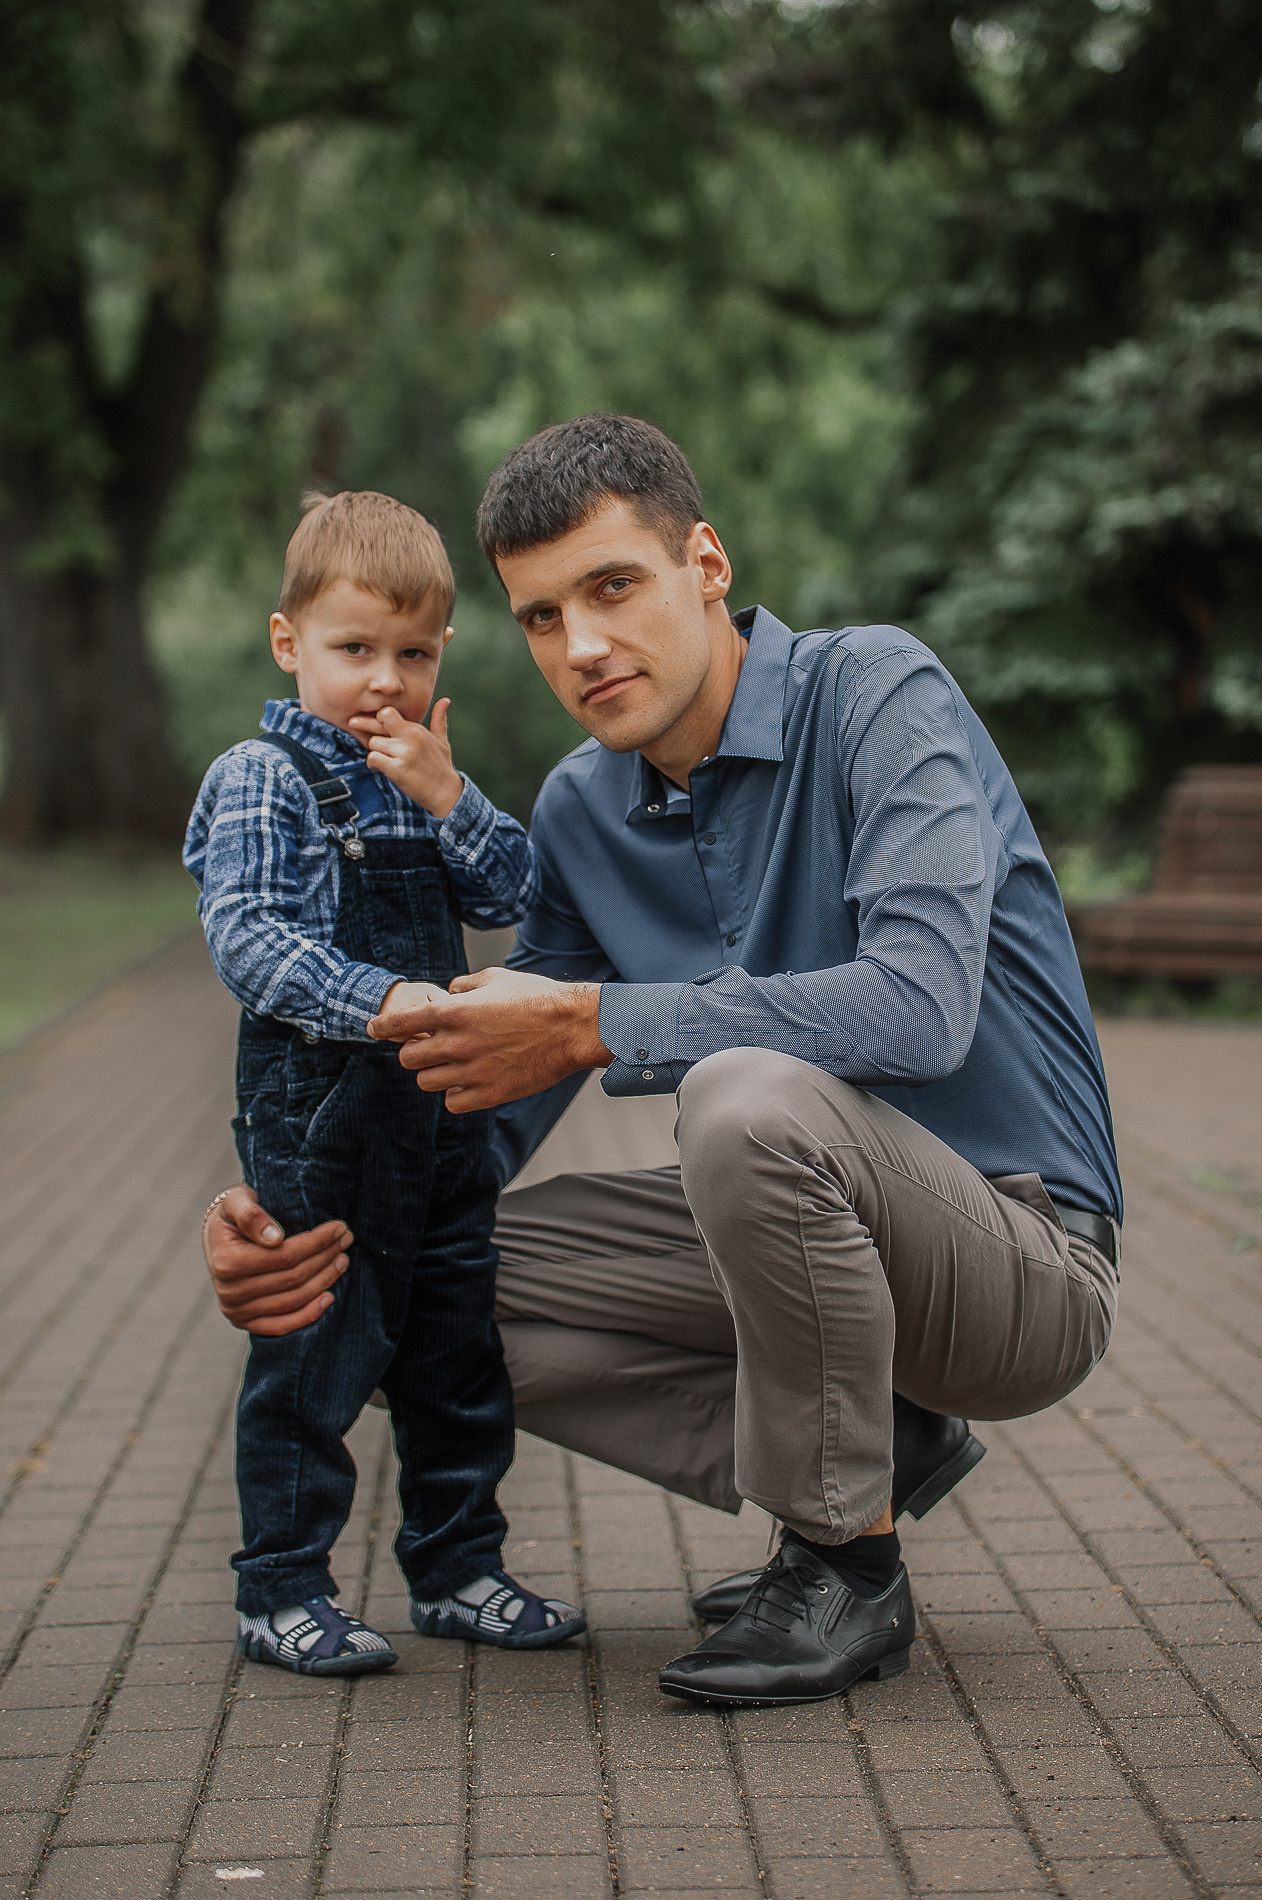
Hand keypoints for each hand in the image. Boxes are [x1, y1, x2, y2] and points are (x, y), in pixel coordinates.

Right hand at [203, 1184, 350, 1335]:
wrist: (217, 1238)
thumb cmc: (232, 1214)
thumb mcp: (235, 1201)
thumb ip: (251, 1215)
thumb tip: (275, 1238)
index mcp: (227, 1262)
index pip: (285, 1256)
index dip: (316, 1243)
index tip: (339, 1228)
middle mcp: (230, 1292)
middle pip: (293, 1278)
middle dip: (326, 1257)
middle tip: (347, 1240)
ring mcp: (237, 1312)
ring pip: (293, 1301)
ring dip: (324, 1281)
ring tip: (343, 1260)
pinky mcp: (246, 1323)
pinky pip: (282, 1325)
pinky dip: (309, 1314)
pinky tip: (329, 1296)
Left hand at [348, 703, 463, 818]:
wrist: (446, 793)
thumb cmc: (442, 767)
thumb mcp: (442, 741)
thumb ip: (439, 720)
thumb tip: (445, 700)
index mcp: (417, 729)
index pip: (389, 713)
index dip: (379, 718)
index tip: (376, 726)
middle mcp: (411, 737)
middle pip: (380, 720)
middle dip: (369, 726)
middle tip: (360, 728)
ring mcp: (404, 753)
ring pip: (373, 743)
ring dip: (375, 752)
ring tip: (385, 760)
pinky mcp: (398, 769)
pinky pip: (373, 759)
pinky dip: (373, 764)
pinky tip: (382, 768)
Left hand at [367, 965, 611, 1111]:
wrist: (571, 1028)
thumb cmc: (537, 999)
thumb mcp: (495, 978)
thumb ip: (463, 985)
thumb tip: (450, 991)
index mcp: (454, 1012)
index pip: (400, 1023)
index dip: (382, 1027)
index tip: (375, 1030)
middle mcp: (456, 1043)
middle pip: (408, 1058)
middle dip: (415, 1052)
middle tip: (429, 1048)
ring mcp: (472, 1071)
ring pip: (427, 1082)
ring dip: (434, 1073)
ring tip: (452, 1065)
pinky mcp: (489, 1094)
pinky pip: (452, 1102)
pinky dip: (455, 1094)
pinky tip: (468, 1083)